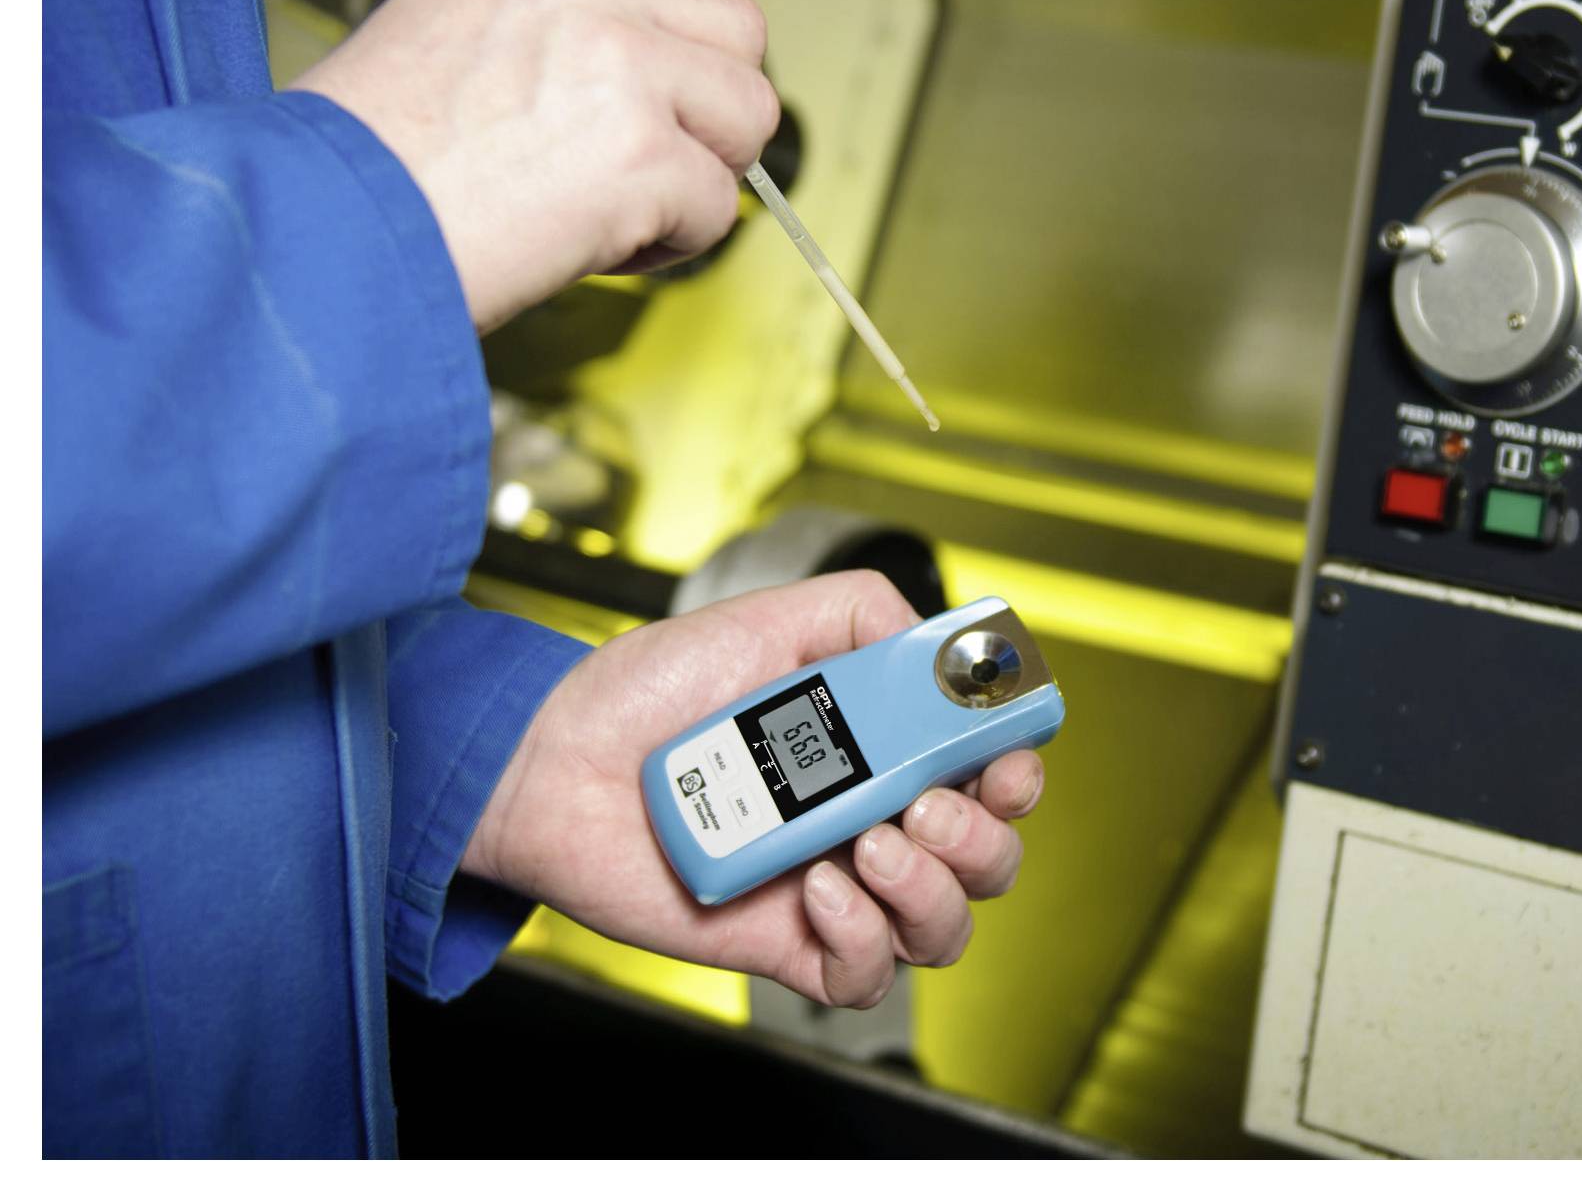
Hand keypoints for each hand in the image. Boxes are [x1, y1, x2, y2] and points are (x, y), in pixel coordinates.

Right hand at [295, 0, 779, 332]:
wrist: (317, 230)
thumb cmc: (376, 152)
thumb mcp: (463, 14)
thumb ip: (577, 8)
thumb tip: (681, 52)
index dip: (704, 20)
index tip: (670, 72)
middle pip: (744, 31)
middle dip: (707, 106)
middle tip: (626, 151)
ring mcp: (617, 61)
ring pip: (748, 118)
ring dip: (695, 174)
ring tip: (604, 197)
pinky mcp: (638, 153)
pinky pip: (718, 207)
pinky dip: (669, 244)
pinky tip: (589, 240)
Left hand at [465, 571, 1046, 1007]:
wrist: (555, 763)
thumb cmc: (645, 694)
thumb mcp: (766, 622)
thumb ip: (862, 616)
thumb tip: (935, 642)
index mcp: (879, 748)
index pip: (988, 776)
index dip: (1016, 774)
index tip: (1003, 762)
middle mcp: (871, 820)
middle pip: (988, 861)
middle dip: (981, 836)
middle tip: (923, 802)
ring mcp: (836, 889)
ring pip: (945, 928)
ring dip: (931, 888)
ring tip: (869, 842)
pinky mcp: (788, 945)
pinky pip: (866, 975)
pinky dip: (861, 935)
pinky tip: (815, 885)